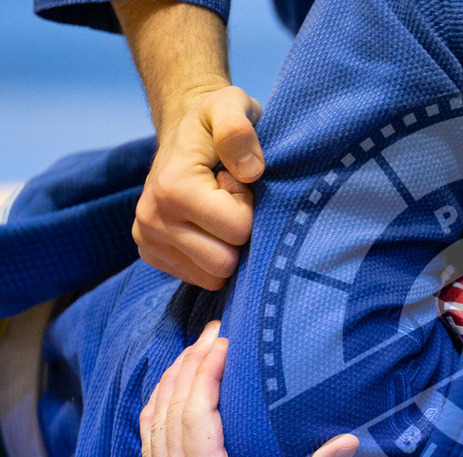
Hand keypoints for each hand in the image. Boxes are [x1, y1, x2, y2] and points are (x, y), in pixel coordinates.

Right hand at [133, 87, 263, 289]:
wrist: (184, 128)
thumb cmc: (214, 118)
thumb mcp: (232, 106)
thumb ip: (238, 130)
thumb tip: (250, 171)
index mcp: (172, 188)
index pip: (237, 231)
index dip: (247, 206)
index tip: (235, 181)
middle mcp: (151, 219)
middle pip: (224, 262)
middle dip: (237, 232)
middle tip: (228, 198)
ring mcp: (147, 239)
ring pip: (214, 276)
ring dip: (225, 244)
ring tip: (217, 208)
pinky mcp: (151, 253)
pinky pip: (200, 278)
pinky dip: (211, 254)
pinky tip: (206, 223)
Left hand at [139, 321, 358, 456]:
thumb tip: (350, 437)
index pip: (194, 418)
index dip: (204, 374)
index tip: (222, 341)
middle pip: (167, 416)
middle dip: (186, 368)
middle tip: (210, 333)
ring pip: (150, 431)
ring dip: (168, 388)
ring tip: (191, 354)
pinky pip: (148, 451)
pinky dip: (157, 416)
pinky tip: (172, 397)